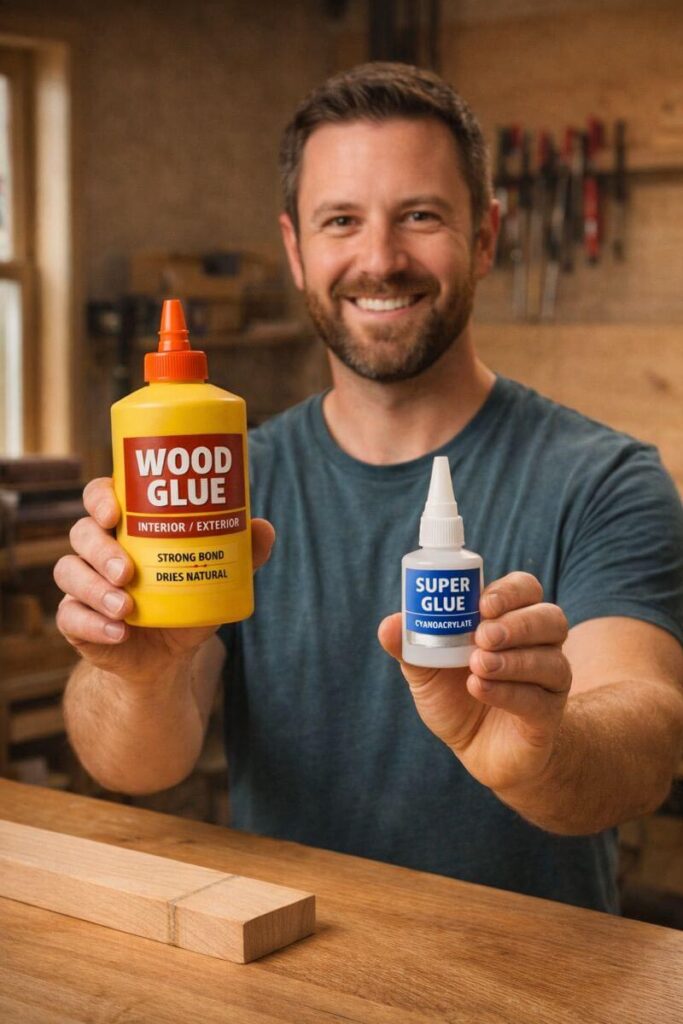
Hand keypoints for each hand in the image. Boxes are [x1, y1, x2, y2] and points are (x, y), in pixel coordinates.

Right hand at [54, 477, 274, 684]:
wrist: (166, 657)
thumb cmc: (186, 601)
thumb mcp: (216, 579)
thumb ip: (240, 555)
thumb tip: (263, 527)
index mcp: (126, 526)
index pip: (101, 497)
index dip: (101, 497)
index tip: (116, 511)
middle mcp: (97, 549)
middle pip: (82, 532)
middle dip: (100, 549)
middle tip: (127, 570)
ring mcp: (82, 584)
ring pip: (69, 572)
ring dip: (94, 588)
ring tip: (125, 606)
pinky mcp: (76, 620)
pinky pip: (69, 616)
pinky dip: (93, 625)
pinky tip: (118, 632)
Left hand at [378, 572, 570, 793]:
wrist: (478, 750)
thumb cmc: (455, 697)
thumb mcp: (426, 671)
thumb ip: (411, 646)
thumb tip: (389, 624)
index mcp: (511, 620)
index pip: (525, 589)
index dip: (509, 591)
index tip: (482, 603)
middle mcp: (539, 645)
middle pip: (550, 618)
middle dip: (516, 624)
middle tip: (483, 636)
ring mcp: (549, 680)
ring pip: (551, 659)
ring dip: (513, 660)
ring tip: (477, 665)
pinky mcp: (548, 716)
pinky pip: (538, 699)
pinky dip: (508, 692)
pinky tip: (479, 690)